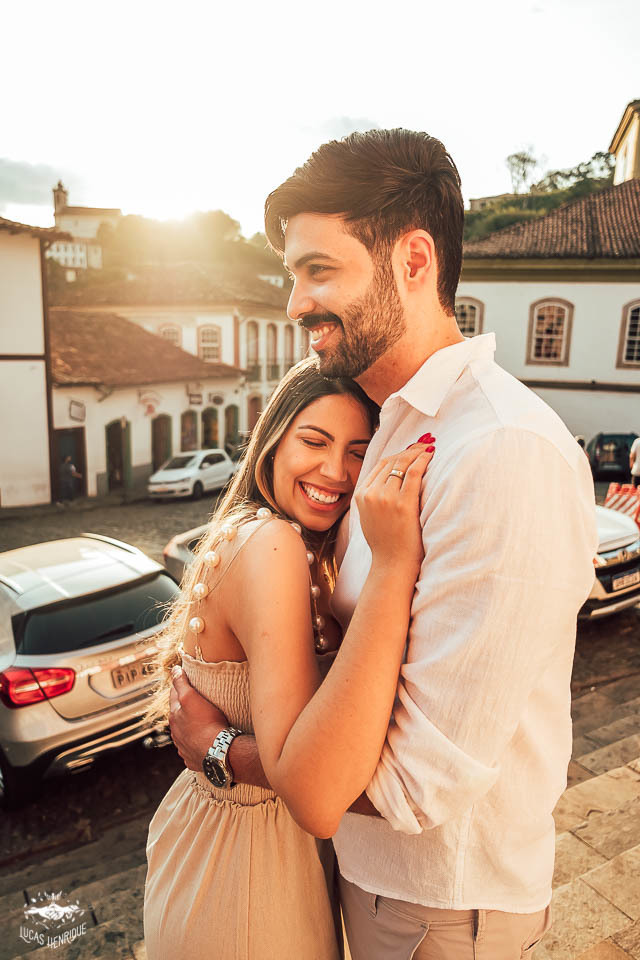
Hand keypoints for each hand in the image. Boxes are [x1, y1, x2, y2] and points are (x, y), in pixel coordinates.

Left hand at [169, 667, 228, 770]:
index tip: (185, 680)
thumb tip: (174, 670)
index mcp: (174, 716)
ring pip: (184, 733)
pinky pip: (192, 749)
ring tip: (201, 722)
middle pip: (178, 716)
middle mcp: (176, 732)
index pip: (174, 696)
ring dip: (189, 727)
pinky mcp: (193, 759)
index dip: (179, 687)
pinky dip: (196, 743)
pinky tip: (203, 741)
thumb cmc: (207, 722)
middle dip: (184, 708)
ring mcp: (183, 747)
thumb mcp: (192, 698)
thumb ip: (181, 683)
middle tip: (195, 701)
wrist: (218, 751)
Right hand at [355, 442, 433, 576]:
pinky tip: (430, 457)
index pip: (379, 466)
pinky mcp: (402, 504)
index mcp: (361, 496)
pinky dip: (422, 461)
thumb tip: (388, 480)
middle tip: (422, 446)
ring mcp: (386, 498)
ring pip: (402, 465)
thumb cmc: (386, 543)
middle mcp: (371, 494)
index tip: (410, 451)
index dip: (396, 455)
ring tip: (428, 450)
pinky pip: (414, 473)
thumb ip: (374, 498)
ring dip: (417, 453)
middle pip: (390, 462)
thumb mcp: (370, 517)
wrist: (392, 564)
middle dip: (408, 451)